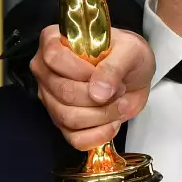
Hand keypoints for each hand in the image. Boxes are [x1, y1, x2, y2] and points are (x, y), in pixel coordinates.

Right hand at [29, 25, 155, 149]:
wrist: (135, 75)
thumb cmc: (128, 55)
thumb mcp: (130, 50)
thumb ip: (114, 67)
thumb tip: (98, 92)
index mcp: (54, 42)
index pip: (54, 58)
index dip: (82, 71)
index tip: (105, 74)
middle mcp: (46, 71)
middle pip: (63, 92)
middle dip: (100, 97)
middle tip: (120, 89)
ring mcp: (51, 99)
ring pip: (68, 118)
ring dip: (103, 115)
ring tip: (119, 103)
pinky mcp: (62, 123)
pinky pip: (75, 139)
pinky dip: (99, 135)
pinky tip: (112, 122)